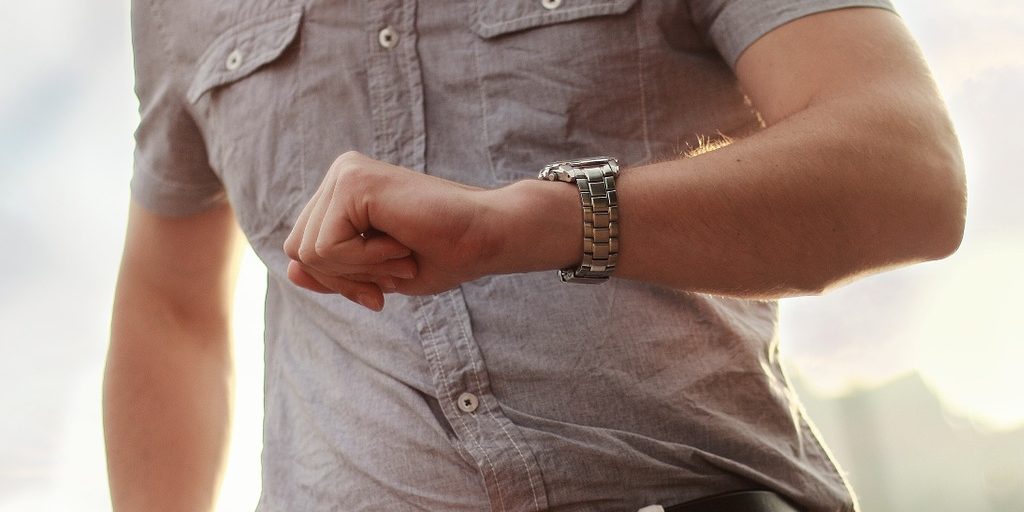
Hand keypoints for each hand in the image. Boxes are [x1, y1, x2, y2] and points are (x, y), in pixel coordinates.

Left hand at [283, 151, 507, 310]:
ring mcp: (344, 172)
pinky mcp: (352, 180)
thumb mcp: (376, 274)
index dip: (339, 281)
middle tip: (395, 271)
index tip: (381, 289)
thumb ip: (333, 271)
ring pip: (309, 251)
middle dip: (344, 278)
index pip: (304, 250)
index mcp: (343, 192)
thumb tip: (290, 270)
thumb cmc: (443, 253)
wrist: (486, 236)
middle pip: (299, 250)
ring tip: (400, 254)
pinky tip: (400, 244)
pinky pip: (326, 247)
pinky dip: (364, 261)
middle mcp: (339, 174)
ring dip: (359, 270)